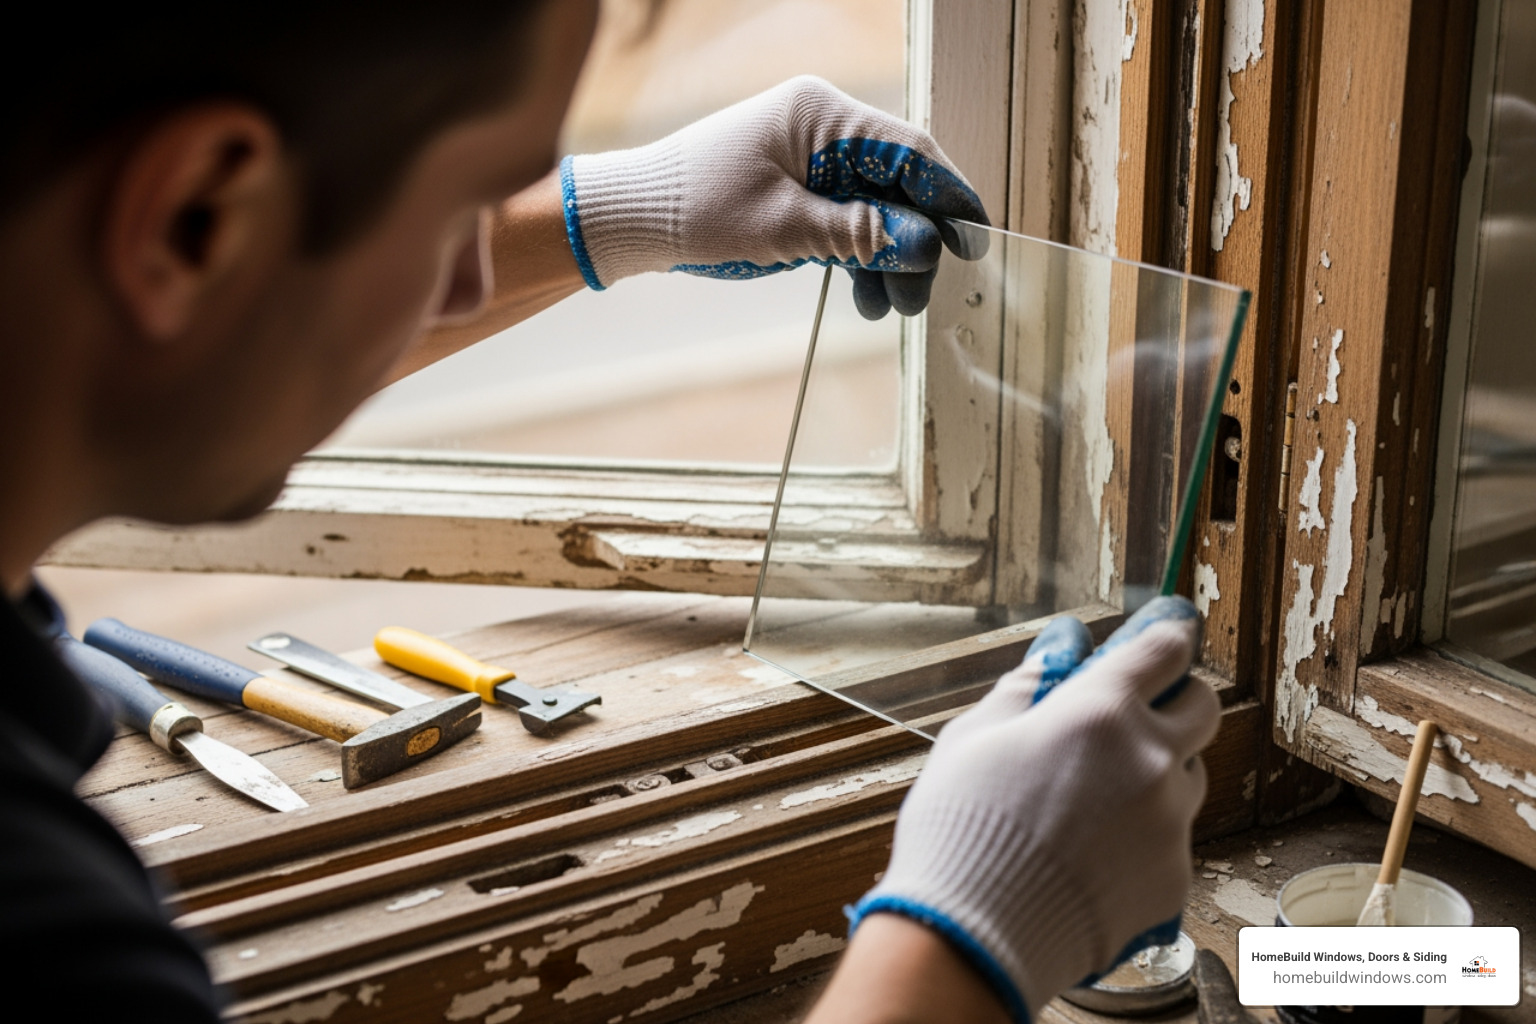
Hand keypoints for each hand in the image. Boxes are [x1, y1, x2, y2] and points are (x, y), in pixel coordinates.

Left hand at [558, 75, 988, 318]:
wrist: (633, 219)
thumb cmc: (697, 210)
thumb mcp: (784, 229)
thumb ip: (859, 235)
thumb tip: (925, 246)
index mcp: (822, 116)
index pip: (910, 150)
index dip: (949, 197)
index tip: (975, 242)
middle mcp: (823, 129)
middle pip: (898, 183)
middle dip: (915, 241)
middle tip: (920, 296)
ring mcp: (811, 159)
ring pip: (876, 208)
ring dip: (889, 258)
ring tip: (892, 307)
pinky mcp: (798, 188)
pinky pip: (848, 220)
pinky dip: (860, 256)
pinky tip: (866, 295)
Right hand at [848, 597, 1219, 1020]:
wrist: (973, 934)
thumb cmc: (960, 829)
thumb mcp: (973, 737)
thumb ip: (1024, 689)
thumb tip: (1057, 656)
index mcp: (1099, 712)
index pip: (1164, 650)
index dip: (1167, 635)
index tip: (1167, 631)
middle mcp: (1149, 760)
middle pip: (1203, 706)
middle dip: (1176, 699)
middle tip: (1135, 713)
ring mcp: (1169, 821)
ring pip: (1188, 774)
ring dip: (1158, 770)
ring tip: (1097, 798)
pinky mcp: (1174, 876)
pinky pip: (1172, 837)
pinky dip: (1143, 834)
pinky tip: (1093, 852)